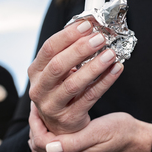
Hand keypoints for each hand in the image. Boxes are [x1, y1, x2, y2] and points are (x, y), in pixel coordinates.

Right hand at [28, 20, 123, 134]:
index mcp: (35, 72)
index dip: (68, 35)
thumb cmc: (60, 91)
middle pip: (58, 65)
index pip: (49, 49)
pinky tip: (116, 69)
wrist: (60, 126)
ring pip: (74, 84)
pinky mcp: (69, 118)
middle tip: (100, 38)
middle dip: (80, 49)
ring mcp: (52, 106)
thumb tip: (89, 29)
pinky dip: (105, 81)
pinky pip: (90, 97)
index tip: (86, 25)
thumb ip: (68, 52)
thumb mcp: (57, 72)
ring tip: (110, 53)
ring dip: (94, 66)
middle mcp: (39, 89)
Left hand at [28, 104, 151, 151]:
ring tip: (40, 123)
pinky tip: (50, 140)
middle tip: (36, 112)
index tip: (37, 108)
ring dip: (39, 140)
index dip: (35, 124)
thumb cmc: (123, 132)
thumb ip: (73, 142)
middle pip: (40, 151)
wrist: (140, 143)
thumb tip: (49, 147)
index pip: (42, 143)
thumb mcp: (100, 131)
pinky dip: (47, 151)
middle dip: (35, 130)